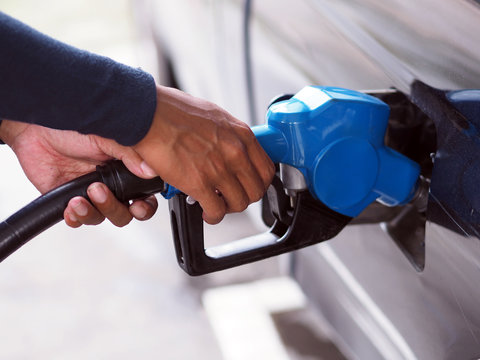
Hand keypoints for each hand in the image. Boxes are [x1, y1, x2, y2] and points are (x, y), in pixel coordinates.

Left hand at [0, 119, 157, 226]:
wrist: (34, 128)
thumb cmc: (70, 125)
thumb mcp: (107, 135)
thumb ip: (130, 153)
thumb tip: (149, 170)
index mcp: (126, 167)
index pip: (144, 194)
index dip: (145, 205)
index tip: (137, 204)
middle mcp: (111, 183)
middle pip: (126, 213)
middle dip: (116, 210)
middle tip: (101, 193)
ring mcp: (91, 193)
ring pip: (103, 218)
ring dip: (94, 212)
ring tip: (81, 196)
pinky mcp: (70, 199)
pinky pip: (78, 219)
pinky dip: (76, 217)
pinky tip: (71, 204)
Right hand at [133, 86, 274, 223]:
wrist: (147, 114)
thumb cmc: (171, 110)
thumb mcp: (213, 115)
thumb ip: (226, 135)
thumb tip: (227, 147)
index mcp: (240, 134)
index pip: (266, 169)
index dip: (258, 182)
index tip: (248, 185)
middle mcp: (235, 152)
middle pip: (256, 190)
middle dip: (244, 197)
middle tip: (231, 197)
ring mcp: (219, 169)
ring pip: (239, 203)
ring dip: (228, 208)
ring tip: (217, 205)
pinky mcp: (199, 183)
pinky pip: (217, 210)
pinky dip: (213, 215)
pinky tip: (206, 211)